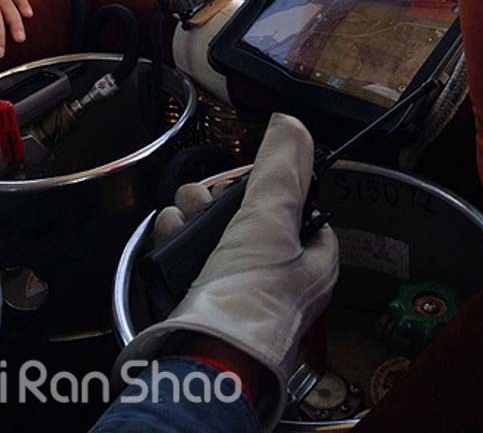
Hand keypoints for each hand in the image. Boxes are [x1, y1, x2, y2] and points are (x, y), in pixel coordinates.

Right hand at [115, 113, 339, 429]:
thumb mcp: (272, 218)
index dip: (276, 186)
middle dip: (219, 197)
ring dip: (192, 212)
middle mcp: (279, 274)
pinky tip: (169, 234)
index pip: (302, 207)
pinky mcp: (199, 294)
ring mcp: (236, 285)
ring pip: (213, 225)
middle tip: (209, 200)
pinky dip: (175, 236)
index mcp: (313, 261)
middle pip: (248, 211)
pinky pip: (188, 249)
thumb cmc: (250, 291)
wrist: (199, 359)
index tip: (253, 177)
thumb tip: (290, 122)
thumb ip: (283, 167)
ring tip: (183, 218)